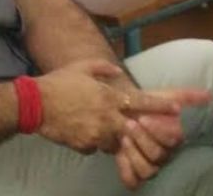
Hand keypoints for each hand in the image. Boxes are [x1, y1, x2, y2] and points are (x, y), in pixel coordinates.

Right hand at [36, 60, 181, 154]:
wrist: (35, 104)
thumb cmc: (60, 82)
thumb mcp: (84, 67)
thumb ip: (104, 68)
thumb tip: (117, 72)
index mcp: (109, 97)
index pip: (141, 103)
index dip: (160, 107)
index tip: (177, 110)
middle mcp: (107, 118)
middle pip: (132, 128)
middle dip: (137, 129)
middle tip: (133, 124)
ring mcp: (95, 134)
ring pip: (114, 140)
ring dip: (112, 134)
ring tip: (96, 121)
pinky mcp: (83, 145)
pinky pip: (95, 147)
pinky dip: (94, 141)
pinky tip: (82, 129)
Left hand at [114, 89, 211, 188]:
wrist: (126, 110)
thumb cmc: (149, 104)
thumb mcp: (169, 95)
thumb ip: (189, 97)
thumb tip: (210, 95)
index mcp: (174, 138)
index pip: (172, 140)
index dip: (157, 131)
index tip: (144, 117)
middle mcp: (165, 155)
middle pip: (158, 156)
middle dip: (142, 139)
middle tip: (130, 124)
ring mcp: (149, 165)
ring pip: (147, 170)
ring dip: (134, 154)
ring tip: (124, 138)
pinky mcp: (133, 172)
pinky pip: (132, 181)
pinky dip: (126, 169)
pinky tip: (120, 153)